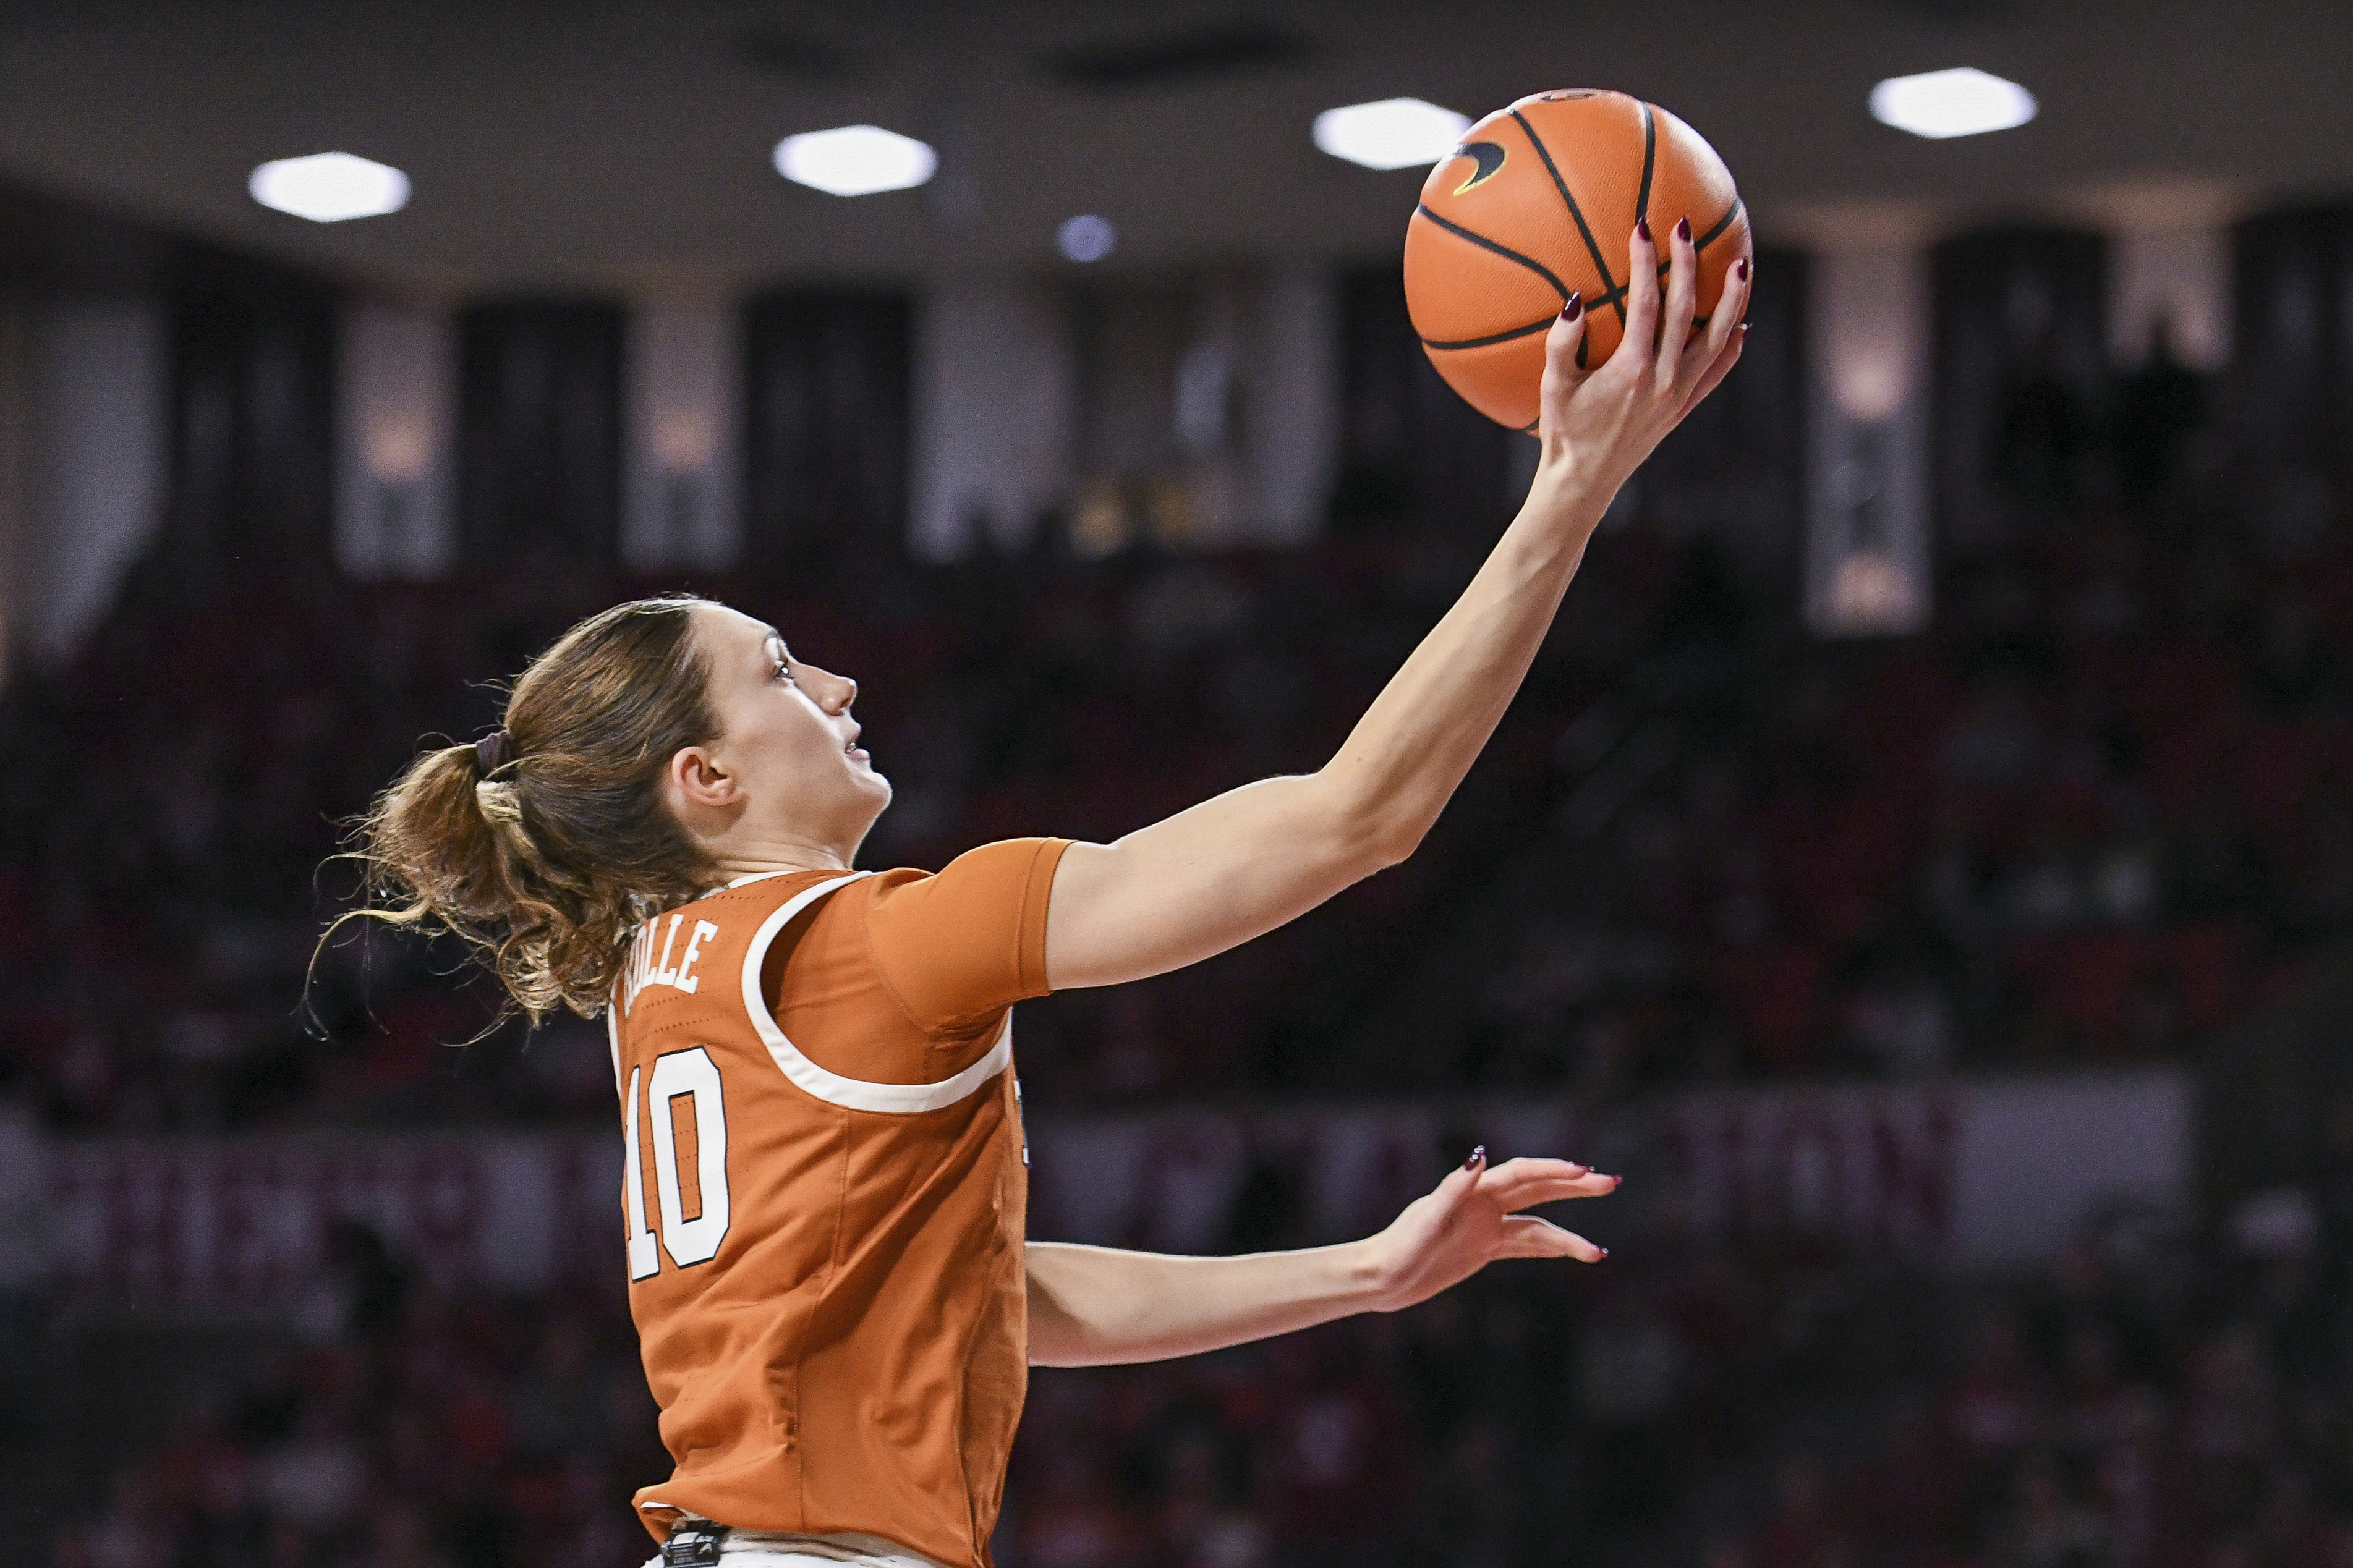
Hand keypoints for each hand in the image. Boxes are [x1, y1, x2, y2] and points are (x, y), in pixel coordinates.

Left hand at [1358, 1148, 1619, 1312]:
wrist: (1380, 1277)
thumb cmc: (1399, 1247)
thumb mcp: (1429, 1218)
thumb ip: (1455, 1186)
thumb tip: (1480, 1155)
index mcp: (1475, 1191)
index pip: (1525, 1174)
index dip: (1556, 1171)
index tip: (1586, 1172)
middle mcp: (1484, 1203)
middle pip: (1539, 1190)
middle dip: (1575, 1187)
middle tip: (1611, 1182)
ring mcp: (1486, 1227)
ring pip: (1538, 1225)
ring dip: (1568, 1235)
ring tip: (1599, 1254)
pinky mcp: (1483, 1249)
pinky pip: (1524, 1245)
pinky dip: (1550, 1248)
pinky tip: (1573, 1252)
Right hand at [1528, 218, 1752, 520]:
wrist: (1584, 482)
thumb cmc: (1563, 432)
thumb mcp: (1552, 387)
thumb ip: (1562, 343)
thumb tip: (1575, 300)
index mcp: (1631, 370)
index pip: (1644, 303)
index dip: (1645, 262)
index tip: (1642, 228)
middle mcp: (1663, 380)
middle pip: (1686, 311)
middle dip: (1687, 263)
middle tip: (1685, 226)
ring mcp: (1679, 395)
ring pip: (1716, 339)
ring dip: (1730, 300)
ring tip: (1741, 264)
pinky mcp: (1684, 409)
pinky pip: (1717, 374)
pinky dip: (1731, 348)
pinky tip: (1740, 325)